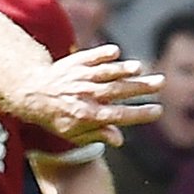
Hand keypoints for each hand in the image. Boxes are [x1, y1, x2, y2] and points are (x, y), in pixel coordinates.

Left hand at [14, 44, 160, 145]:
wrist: (32, 92)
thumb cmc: (57, 115)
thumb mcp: (73, 132)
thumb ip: (96, 135)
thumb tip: (119, 140)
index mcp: (86, 115)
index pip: (118, 115)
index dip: (138, 113)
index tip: (158, 110)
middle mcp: (84, 95)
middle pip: (116, 91)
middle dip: (140, 87)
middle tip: (161, 83)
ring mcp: (80, 77)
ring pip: (105, 73)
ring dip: (123, 70)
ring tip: (140, 69)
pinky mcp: (76, 62)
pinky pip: (91, 57)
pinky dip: (102, 54)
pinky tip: (116, 53)